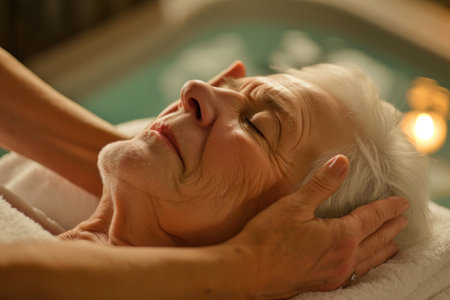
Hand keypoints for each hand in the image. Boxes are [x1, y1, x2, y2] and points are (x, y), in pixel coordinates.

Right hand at [229, 154, 408, 298]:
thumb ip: (322, 184)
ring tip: (393, 244)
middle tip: (403, 219)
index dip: (388, 208)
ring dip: (384, 249)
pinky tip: (362, 265)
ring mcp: (335, 275)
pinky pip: (357, 274)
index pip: (372, 218)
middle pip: (377, 241)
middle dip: (391, 228)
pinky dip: (368, 265)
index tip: (402, 203)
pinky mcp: (324, 285)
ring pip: (370, 261)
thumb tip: (342, 162)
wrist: (247, 272)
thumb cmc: (268, 237)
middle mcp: (344, 258)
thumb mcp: (295, 205)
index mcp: (341, 237)